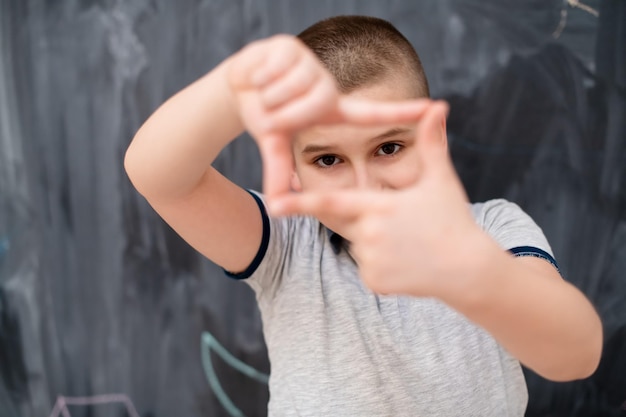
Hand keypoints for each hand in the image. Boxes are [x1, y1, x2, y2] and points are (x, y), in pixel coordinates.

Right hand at [227, 35, 430, 197]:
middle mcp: (327, 86)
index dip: (402, 111)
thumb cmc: (264, 115)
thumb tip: (275, 207)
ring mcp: (311, 64)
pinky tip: (260, 74)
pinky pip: (275, 71)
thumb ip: (279, 172)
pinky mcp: (291, 46)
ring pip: (288, 90)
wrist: (238, 86)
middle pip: (306, 107)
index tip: (436, 107)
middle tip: (272, 109)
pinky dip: (259, 77)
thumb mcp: (274, 144)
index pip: (372, 113)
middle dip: (279, 114)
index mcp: (331, 109)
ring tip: (266, 91)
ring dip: (267, 96)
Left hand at [268, 102, 489, 298]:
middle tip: (403, 228)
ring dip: (378, 243)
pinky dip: (383, 265)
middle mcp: (369, 234)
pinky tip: (408, 264)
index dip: (300, 202)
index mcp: (379, 205)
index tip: (273, 203)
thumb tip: (438, 105)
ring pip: (360, 246)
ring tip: (411, 245)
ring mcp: (370, 260)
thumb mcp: (441, 180)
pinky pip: (368, 268)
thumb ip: (432, 143)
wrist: (469, 269)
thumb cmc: (454, 220)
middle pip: (351, 223)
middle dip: (370, 221)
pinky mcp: (374, 282)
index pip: (331, 202)